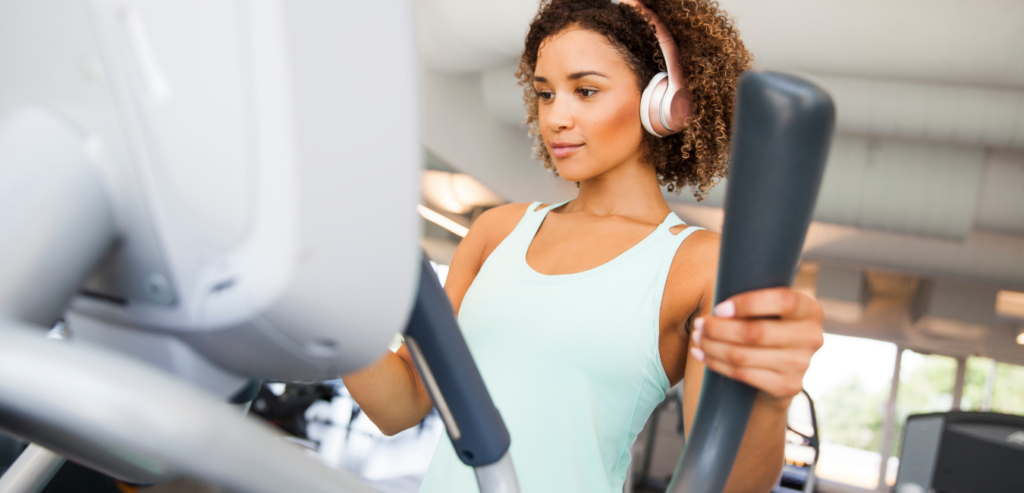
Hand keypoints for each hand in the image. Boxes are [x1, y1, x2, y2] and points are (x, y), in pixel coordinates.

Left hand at [689, 287, 823, 402]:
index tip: (719, 308)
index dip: (748, 303)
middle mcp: (812, 337)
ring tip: (697, 337)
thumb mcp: (771, 307)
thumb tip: (720, 284)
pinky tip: (702, 355)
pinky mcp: (788, 386)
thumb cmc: (768, 325)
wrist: (782, 368)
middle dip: (719, 328)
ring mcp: (801, 365)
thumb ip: (756, 296)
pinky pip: (743, 374)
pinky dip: (717, 364)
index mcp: (810, 310)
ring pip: (744, 355)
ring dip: (713, 346)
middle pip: (756, 332)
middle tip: (698, 323)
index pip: (783, 301)